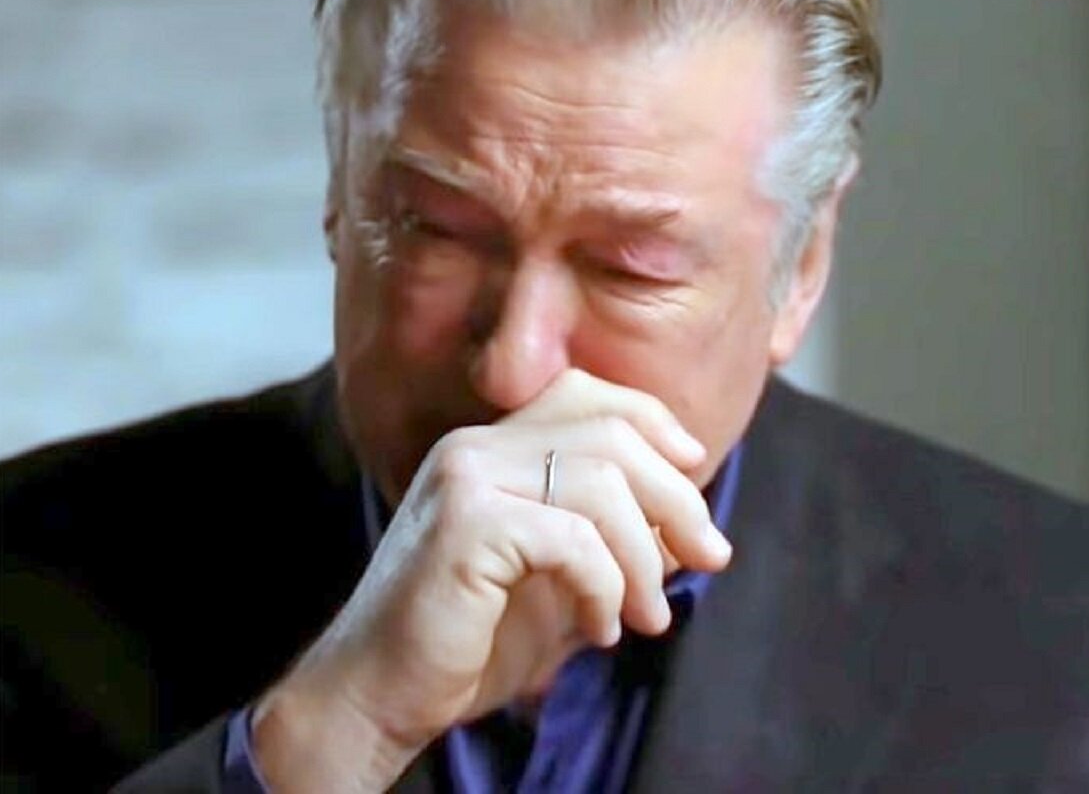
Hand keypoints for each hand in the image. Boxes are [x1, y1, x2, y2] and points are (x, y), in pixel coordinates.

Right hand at [251, 369, 732, 791]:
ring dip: (644, 559)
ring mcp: (466, 477)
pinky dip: (604, 587)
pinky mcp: (464, 524)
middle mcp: (476, 446)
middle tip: (710, 558)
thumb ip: (612, 538)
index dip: (655, 423)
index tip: (696, 473)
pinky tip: (599, 629)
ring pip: (600, 485)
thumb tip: (691, 524)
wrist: (378, 695)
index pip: (587, 393)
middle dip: (677, 498)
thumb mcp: (559, 578)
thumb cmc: (471, 640)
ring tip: (649, 616)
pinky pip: (571, 539)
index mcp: (493, 446)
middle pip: (611, 434)